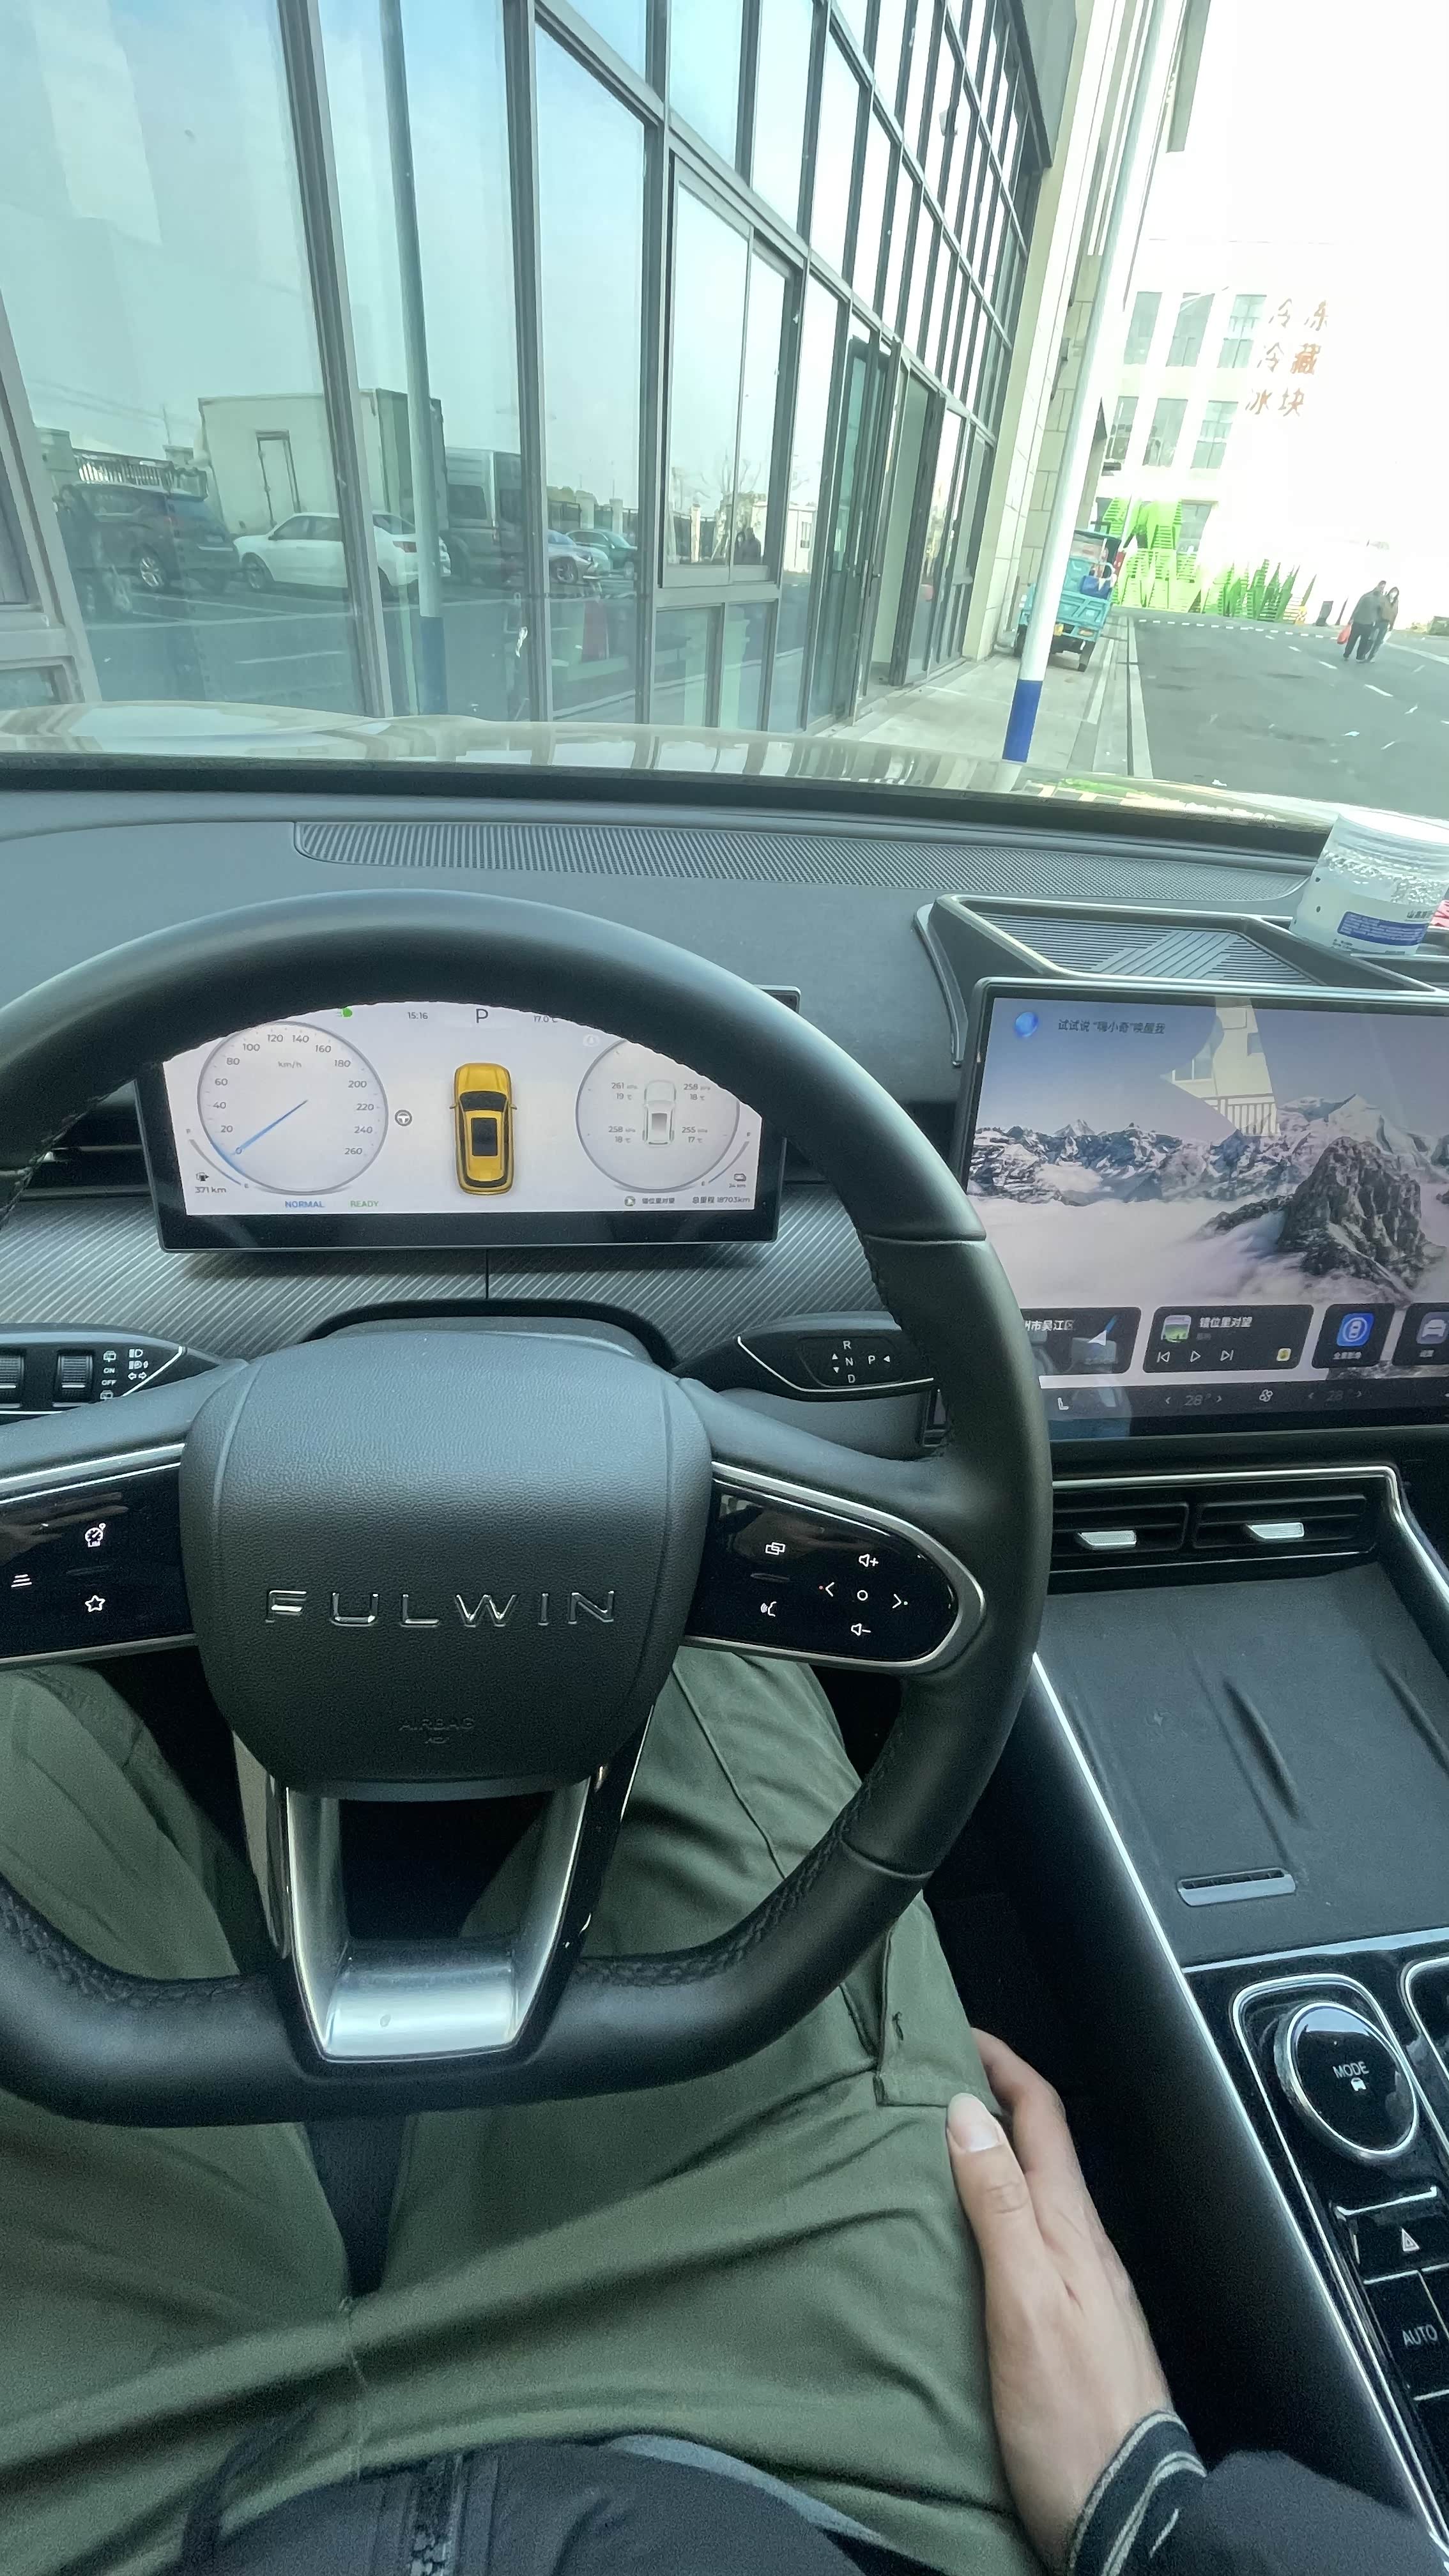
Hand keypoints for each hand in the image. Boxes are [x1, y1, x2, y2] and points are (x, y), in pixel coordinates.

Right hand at [946, 2030, 1172, 2572]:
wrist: (1126, 2515)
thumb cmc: (1069, 2415)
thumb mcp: (1025, 2302)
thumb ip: (999, 2208)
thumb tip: (967, 2112)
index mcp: (1071, 2229)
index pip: (1041, 2117)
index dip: (1004, 2065)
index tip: (959, 2032)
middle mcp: (1084, 2248)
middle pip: (1040, 2149)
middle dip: (991, 2101)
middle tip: (931, 2079)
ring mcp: (1084, 2290)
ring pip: (1036, 2195)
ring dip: (991, 2157)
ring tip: (935, 2147)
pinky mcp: (1073, 2330)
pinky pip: (1033, 2242)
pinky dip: (997, 2212)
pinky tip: (967, 2236)